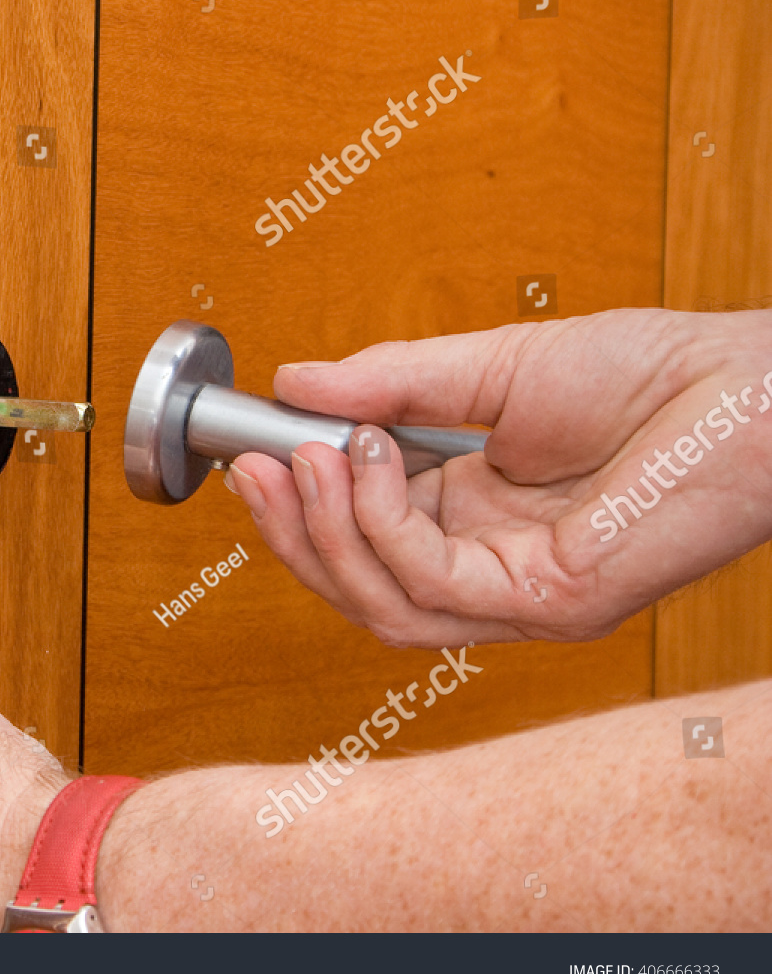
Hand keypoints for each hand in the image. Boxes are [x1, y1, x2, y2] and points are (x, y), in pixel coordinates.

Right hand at [226, 307, 771, 646]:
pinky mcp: (551, 603)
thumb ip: (389, 383)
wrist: (748, 383)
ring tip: (301, 461)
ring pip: (384, 605)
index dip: (299, 507)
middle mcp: (491, 568)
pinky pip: (434, 585)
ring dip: (326, 535)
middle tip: (251, 468)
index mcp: (472, 518)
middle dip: (294, 533)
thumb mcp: (487, 367)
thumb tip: (295, 382)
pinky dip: (382, 523)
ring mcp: (521, 596)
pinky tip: (367, 461)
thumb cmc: (648, 372)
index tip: (251, 450)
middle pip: (359, 589)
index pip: (361, 541)